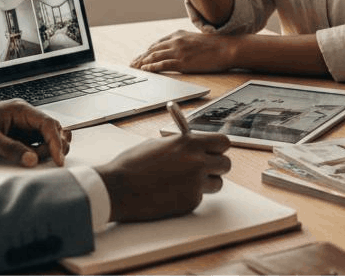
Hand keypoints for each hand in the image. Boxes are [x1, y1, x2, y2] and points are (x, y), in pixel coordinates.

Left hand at [0, 99, 70, 166]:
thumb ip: (10, 148)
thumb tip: (33, 160)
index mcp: (20, 110)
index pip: (47, 124)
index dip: (56, 142)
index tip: (58, 159)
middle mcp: (24, 117)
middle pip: (51, 130)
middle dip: (56, 146)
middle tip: (54, 163)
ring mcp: (21, 127)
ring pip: (45, 138)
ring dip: (49, 149)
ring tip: (46, 162)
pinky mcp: (16, 137)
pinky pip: (34, 145)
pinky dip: (39, 153)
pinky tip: (38, 161)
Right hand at [97, 133, 231, 221]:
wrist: (118, 188)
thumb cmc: (133, 163)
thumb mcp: (158, 144)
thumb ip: (181, 144)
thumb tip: (194, 146)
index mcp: (190, 143)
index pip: (223, 142)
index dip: (219, 147)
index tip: (214, 151)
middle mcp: (197, 163)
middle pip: (226, 164)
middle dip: (217, 166)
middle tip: (204, 168)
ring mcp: (195, 184)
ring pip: (217, 184)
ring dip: (206, 183)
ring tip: (184, 182)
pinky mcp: (190, 202)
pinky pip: (198, 198)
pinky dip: (188, 196)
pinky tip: (170, 193)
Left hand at [130, 30, 236, 73]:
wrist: (227, 48)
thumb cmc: (215, 45)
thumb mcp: (196, 39)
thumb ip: (184, 42)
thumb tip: (178, 49)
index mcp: (178, 35)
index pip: (157, 44)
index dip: (147, 51)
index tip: (141, 57)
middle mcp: (175, 41)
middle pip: (152, 50)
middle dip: (141, 58)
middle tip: (133, 64)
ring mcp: (178, 51)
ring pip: (154, 57)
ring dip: (143, 63)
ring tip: (136, 68)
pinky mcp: (182, 62)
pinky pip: (162, 65)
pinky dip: (152, 67)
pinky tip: (146, 70)